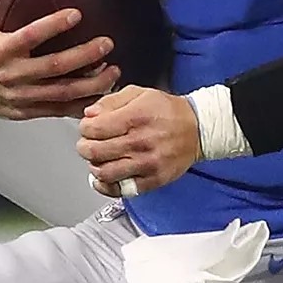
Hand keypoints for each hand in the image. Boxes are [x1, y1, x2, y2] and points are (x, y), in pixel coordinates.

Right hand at [0, 0, 117, 119]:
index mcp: (0, 48)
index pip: (30, 36)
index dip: (54, 25)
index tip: (77, 14)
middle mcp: (12, 74)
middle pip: (54, 67)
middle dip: (84, 56)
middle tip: (107, 43)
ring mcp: (20, 96)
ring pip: (61, 93)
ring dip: (91, 84)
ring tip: (113, 70)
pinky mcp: (26, 111)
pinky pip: (58, 111)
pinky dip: (80, 104)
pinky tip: (100, 93)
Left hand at [78, 86, 201, 196]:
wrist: (198, 129)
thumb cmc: (168, 111)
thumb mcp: (139, 93)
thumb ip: (111, 102)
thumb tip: (89, 114)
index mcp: (135, 117)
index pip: (93, 129)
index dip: (84, 128)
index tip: (87, 128)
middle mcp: (140, 141)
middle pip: (94, 151)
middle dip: (84, 147)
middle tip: (87, 143)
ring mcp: (147, 163)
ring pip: (104, 172)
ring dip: (94, 166)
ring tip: (98, 159)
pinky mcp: (153, 180)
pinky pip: (121, 190)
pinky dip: (106, 186)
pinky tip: (104, 177)